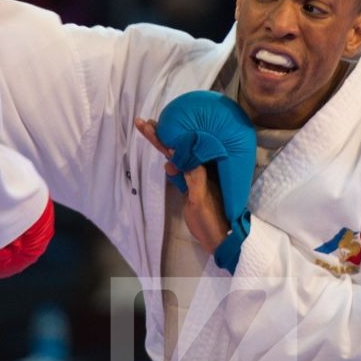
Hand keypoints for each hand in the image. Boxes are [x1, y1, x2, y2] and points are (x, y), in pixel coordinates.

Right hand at [134, 117, 229, 251]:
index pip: (180, 149)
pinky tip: (165, 155)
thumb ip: (193, 179)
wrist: (216, 237)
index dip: (165, 137)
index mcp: (202, 170)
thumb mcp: (199, 200)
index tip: (153, 126)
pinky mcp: (190, 186)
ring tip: (149, 130)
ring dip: (163, 144)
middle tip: (143, 123)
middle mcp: (199, 169)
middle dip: (160, 136)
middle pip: (177, 148)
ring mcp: (194, 177)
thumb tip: (180, 158)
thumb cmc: (210, 220)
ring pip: (176, 156)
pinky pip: (179, 168)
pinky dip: (170, 160)